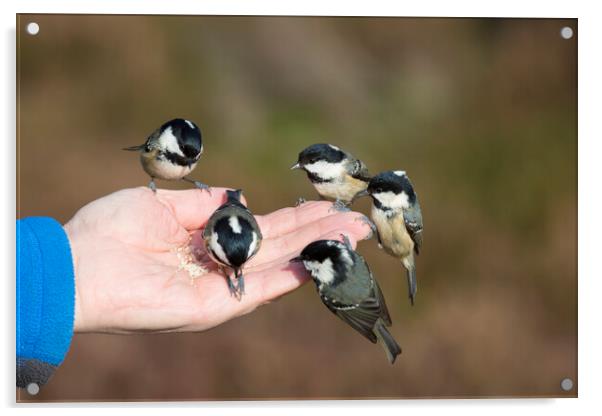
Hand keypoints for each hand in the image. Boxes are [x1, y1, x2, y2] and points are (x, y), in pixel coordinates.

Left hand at [64, 187, 370, 333]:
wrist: (78, 265)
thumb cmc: (111, 230)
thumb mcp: (163, 203)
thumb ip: (205, 205)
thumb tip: (237, 197)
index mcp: (210, 240)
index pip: (266, 228)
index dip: (299, 216)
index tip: (331, 205)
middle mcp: (222, 264)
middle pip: (282, 246)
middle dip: (320, 232)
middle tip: (360, 221)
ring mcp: (221, 286)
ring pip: (278, 264)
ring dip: (315, 248)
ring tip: (351, 233)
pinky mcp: (212, 306)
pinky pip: (256, 290)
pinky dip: (286, 276)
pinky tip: (316, 262)